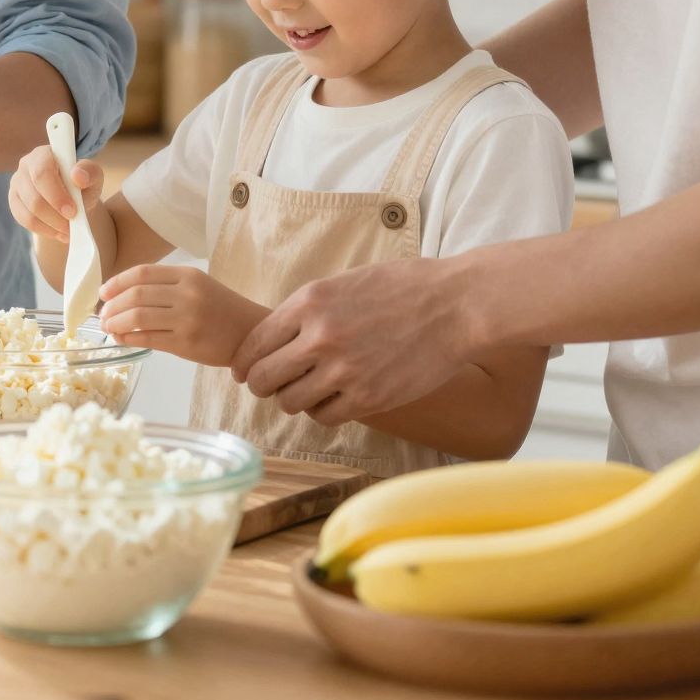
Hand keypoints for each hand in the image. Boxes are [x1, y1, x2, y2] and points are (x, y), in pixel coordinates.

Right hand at [8, 143, 101, 243]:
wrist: (72, 197)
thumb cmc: (81, 183)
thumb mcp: (93, 176)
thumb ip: (90, 172)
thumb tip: (78, 176)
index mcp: (43, 154)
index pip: (42, 172)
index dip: (56, 194)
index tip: (72, 211)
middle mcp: (25, 166)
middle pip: (33, 196)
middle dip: (55, 214)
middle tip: (72, 223)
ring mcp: (16, 184)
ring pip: (29, 211)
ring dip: (52, 225)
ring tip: (68, 230)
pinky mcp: (14, 202)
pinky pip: (25, 221)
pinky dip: (44, 230)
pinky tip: (58, 232)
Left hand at [98, 265, 269, 367]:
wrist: (251, 334)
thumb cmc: (221, 309)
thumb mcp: (198, 286)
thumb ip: (165, 286)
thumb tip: (123, 295)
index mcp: (187, 275)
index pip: (142, 273)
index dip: (117, 282)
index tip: (103, 292)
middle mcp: (187, 294)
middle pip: (136, 295)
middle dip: (112, 305)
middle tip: (102, 315)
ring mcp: (187, 319)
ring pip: (138, 317)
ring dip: (116, 322)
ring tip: (108, 327)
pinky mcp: (186, 343)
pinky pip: (148, 339)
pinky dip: (129, 338)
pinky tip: (122, 338)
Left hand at [230, 261, 469, 425]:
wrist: (455, 305)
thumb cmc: (403, 287)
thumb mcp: (344, 283)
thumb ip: (309, 309)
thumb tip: (277, 335)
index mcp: (309, 302)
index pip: (254, 344)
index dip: (244, 363)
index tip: (244, 372)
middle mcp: (319, 337)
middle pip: (264, 379)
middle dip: (264, 384)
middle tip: (275, 385)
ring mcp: (343, 371)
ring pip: (291, 403)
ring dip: (295, 400)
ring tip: (309, 390)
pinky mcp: (368, 398)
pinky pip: (325, 417)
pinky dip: (324, 411)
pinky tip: (335, 399)